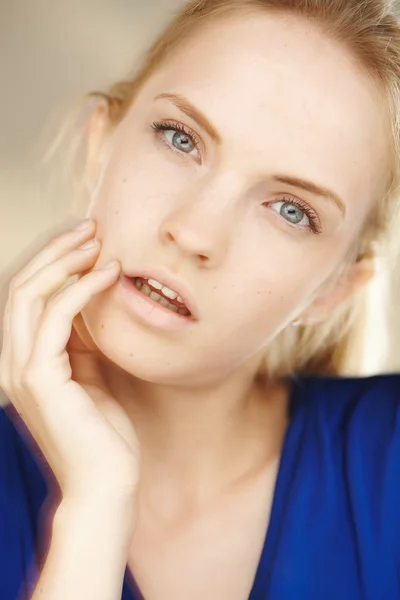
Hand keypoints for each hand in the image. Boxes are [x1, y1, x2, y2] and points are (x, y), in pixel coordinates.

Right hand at [0, 220, 139, 503]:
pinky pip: (55, 316)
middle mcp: (12, 360)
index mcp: (23, 359)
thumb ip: (83, 340)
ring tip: (99, 239)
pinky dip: (83, 288)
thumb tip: (91, 301)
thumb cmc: (104, 433)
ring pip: (28, 292)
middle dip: (55, 249)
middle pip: (20, 283)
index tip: (88, 239)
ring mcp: (20, 369)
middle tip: (92, 225)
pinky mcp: (39, 377)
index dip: (53, 260)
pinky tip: (111, 272)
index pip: (25, 294)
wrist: (105, 484)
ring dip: (64, 259)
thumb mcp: (92, 375)